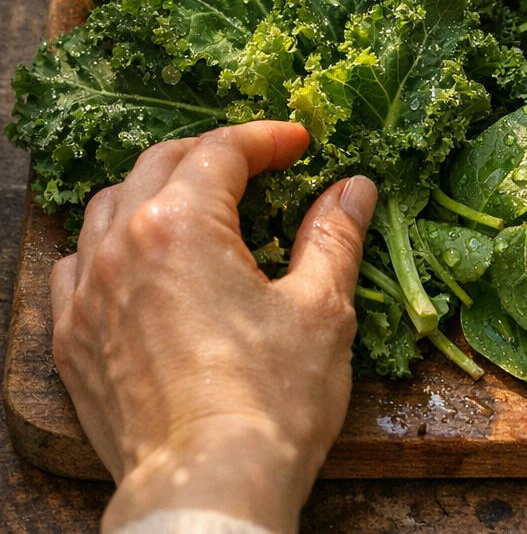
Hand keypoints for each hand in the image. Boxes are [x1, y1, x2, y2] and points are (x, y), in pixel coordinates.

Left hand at [50, 121, 376, 533]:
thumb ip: (333, 235)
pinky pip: (75, 269)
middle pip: (158, 166)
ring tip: (195, 204)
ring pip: (105, 210)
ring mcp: (88, 297)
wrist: (209, 486)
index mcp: (182, 227)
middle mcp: (122, 249)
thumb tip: (353, 188)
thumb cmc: (271, 401)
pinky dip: (107, 248)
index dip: (266, 139)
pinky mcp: (73, 343)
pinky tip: (137, 263)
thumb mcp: (322, 307)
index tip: (299, 145)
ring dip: (153, 192)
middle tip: (256, 164)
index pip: (220, 153)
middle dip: (210, 155)